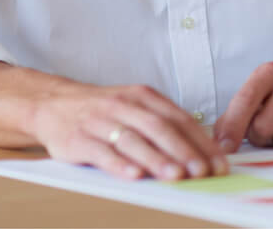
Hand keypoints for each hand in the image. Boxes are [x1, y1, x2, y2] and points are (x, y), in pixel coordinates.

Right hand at [29, 83, 227, 180]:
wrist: (54, 104)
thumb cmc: (105, 111)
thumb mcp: (136, 107)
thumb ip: (164, 124)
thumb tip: (201, 152)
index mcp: (144, 97)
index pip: (179, 119)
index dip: (201, 142)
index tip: (218, 163)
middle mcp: (124, 106)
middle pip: (159, 128)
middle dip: (184, 151)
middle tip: (202, 172)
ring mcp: (100, 121)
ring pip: (133, 140)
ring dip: (156, 159)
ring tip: (175, 176)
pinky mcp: (78, 139)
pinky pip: (101, 152)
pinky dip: (119, 165)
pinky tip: (135, 176)